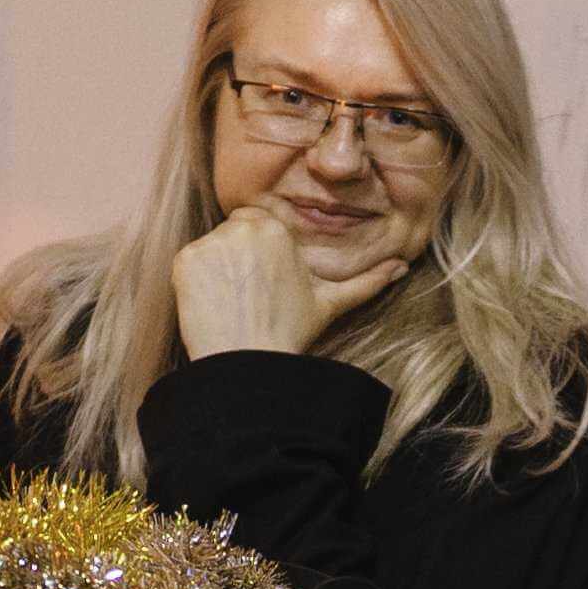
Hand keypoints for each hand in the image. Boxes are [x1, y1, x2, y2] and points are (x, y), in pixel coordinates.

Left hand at [170, 204, 404, 360]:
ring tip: (233, 301)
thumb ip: (367, 280)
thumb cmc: (289, 333)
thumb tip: (402, 267)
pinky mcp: (185, 261)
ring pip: (213, 246)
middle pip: (235, 232)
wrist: (248, 363)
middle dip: (239, 257)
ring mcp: (211, 243)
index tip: (263, 281)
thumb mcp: (331, 303)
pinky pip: (190, 261)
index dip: (261, 254)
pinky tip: (214, 303)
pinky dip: (197, 280)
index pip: (260, 225)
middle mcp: (243, 228)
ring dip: (219, 268)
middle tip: (248, 293)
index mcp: (277, 229)